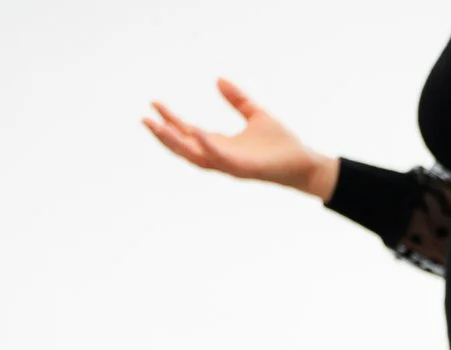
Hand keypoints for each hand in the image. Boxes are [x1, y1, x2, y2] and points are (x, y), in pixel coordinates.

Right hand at [144, 80, 339, 198]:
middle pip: (184, 148)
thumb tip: (218, 79)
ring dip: (176, 143)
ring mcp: (231, 165)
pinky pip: (220, 159)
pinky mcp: (244, 169)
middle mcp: (221, 157)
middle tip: (145, 120)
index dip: (170, 120)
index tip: (154, 104)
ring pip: (195, 157)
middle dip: (164, 135)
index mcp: (221, 145)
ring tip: (159, 127)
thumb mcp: (255, 113)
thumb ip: (237, 99)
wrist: (305, 163)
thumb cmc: (281, 144)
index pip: (188, 132)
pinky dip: (207, 146)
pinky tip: (196, 131)